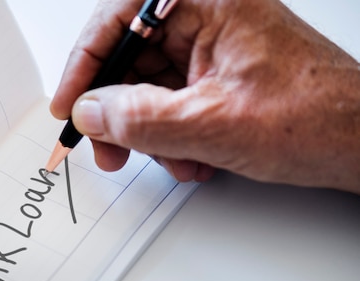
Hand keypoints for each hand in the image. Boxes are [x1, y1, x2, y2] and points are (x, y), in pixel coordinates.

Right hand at [51, 0, 359, 192]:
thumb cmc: (316, 117)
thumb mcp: (209, 123)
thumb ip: (137, 118)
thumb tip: (89, 111)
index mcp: (205, 0)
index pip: (118, 19)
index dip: (85, 65)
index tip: (69, 103)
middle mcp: (207, 15)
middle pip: (130, 58)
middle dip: (117, 111)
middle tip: (107, 147)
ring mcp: (212, 45)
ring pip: (148, 86)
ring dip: (148, 132)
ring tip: (170, 160)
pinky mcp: (217, 73)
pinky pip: (172, 101)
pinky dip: (170, 135)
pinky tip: (190, 158)